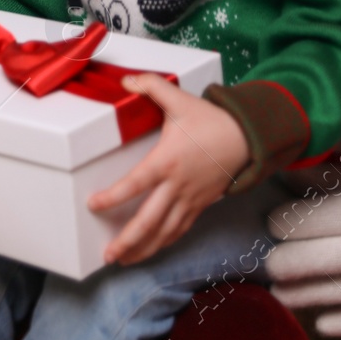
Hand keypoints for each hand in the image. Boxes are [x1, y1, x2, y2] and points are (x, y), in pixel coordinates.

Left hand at [87, 74, 249, 265]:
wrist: (247, 138)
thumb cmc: (210, 120)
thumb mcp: (179, 99)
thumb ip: (151, 86)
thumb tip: (125, 80)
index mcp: (167, 161)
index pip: (135, 184)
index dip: (113, 197)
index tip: (93, 204)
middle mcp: (177, 185)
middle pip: (149, 220)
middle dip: (128, 240)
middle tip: (107, 255)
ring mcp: (190, 199)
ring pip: (164, 232)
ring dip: (143, 248)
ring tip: (123, 260)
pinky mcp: (200, 205)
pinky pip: (179, 230)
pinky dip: (164, 242)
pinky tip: (150, 250)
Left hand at [264, 162, 340, 335]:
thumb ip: (326, 175)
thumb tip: (282, 172)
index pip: (329, 217)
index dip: (293, 221)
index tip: (270, 222)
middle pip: (334, 259)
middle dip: (292, 262)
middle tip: (268, 262)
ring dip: (307, 296)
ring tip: (278, 291)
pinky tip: (320, 321)